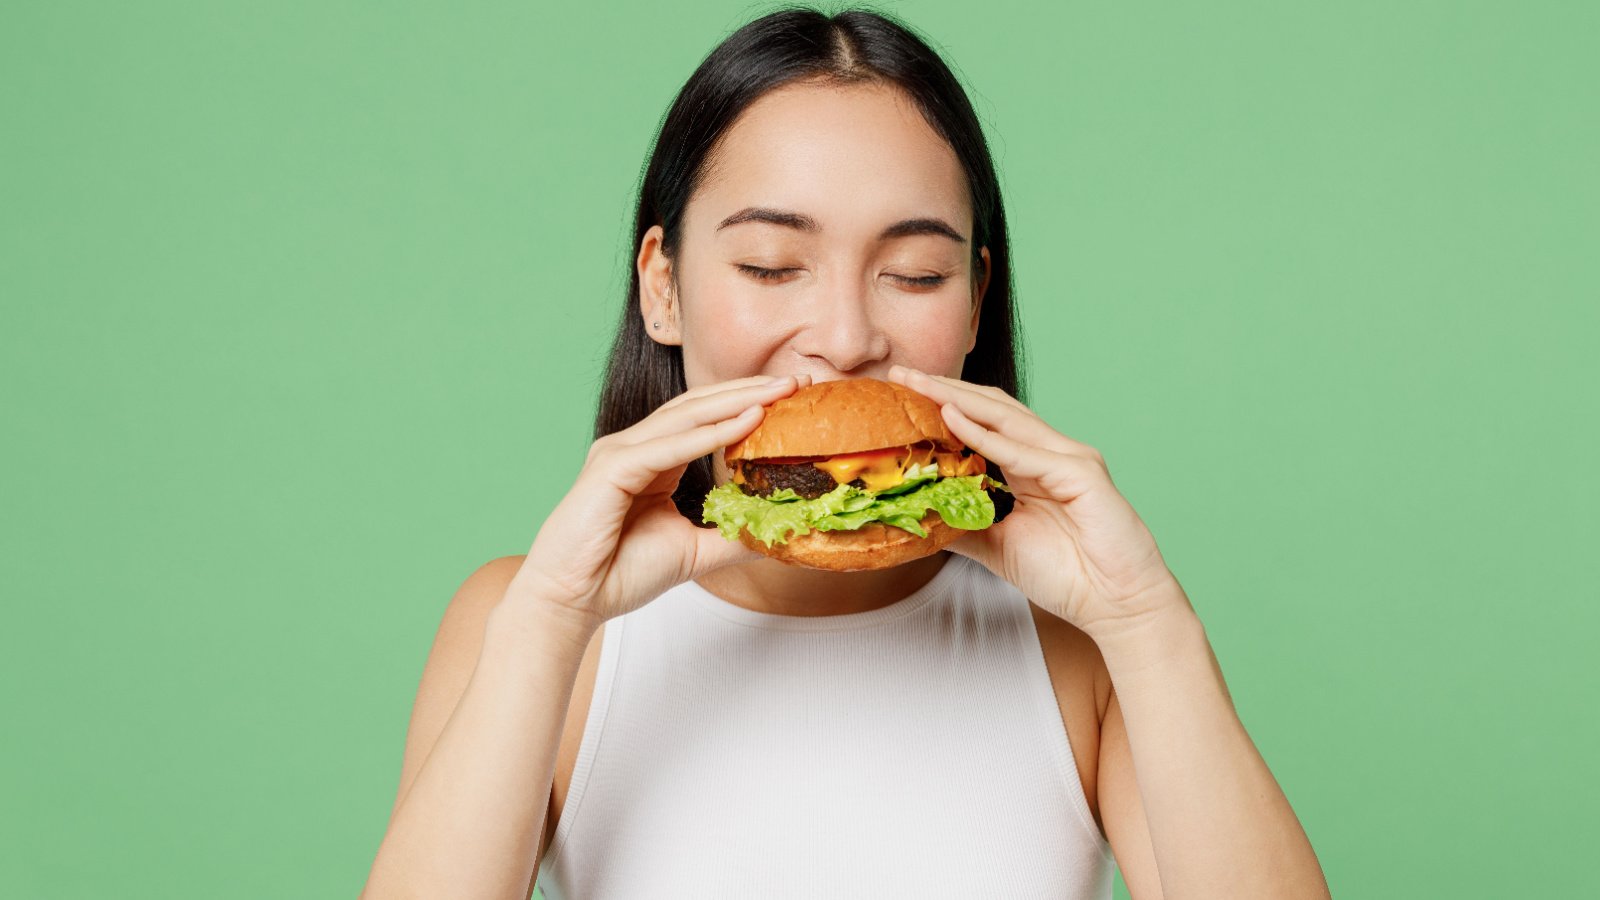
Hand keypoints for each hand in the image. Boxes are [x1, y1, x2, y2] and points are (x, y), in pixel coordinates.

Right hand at [509, 374, 812, 625]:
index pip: (704, 419)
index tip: (793, 398)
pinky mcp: (612, 470)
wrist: (571, 601)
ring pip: (686, 416)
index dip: (748, 404)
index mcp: (650, 460)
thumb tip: (778, 534)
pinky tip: (745, 422)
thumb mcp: (694, 552)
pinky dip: (709, 434)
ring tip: (778, 392)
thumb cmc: (620, 574)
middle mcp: (634, 448)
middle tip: (797, 380)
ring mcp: (620, 453)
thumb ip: (731, 536)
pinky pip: (668, 446)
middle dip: (749, 391)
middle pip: (699, 405)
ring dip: (736, 401)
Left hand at [887, 364, 1188, 639]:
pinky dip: (987, 436)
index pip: (983, 422)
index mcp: (1033, 466)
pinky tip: (954, 420)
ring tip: (920, 386)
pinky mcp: (1082, 474)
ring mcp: (1069, 459)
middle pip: (991, 409)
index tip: (900, 394)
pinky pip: (1025, 453)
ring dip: (959, 400)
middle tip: (901, 374)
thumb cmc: (1067, 575)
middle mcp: (1051, 453)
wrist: (1116, 605)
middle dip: (945, 390)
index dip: (943, 404)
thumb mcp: (997, 547)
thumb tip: (917, 518)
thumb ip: (962, 526)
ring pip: (1006, 419)